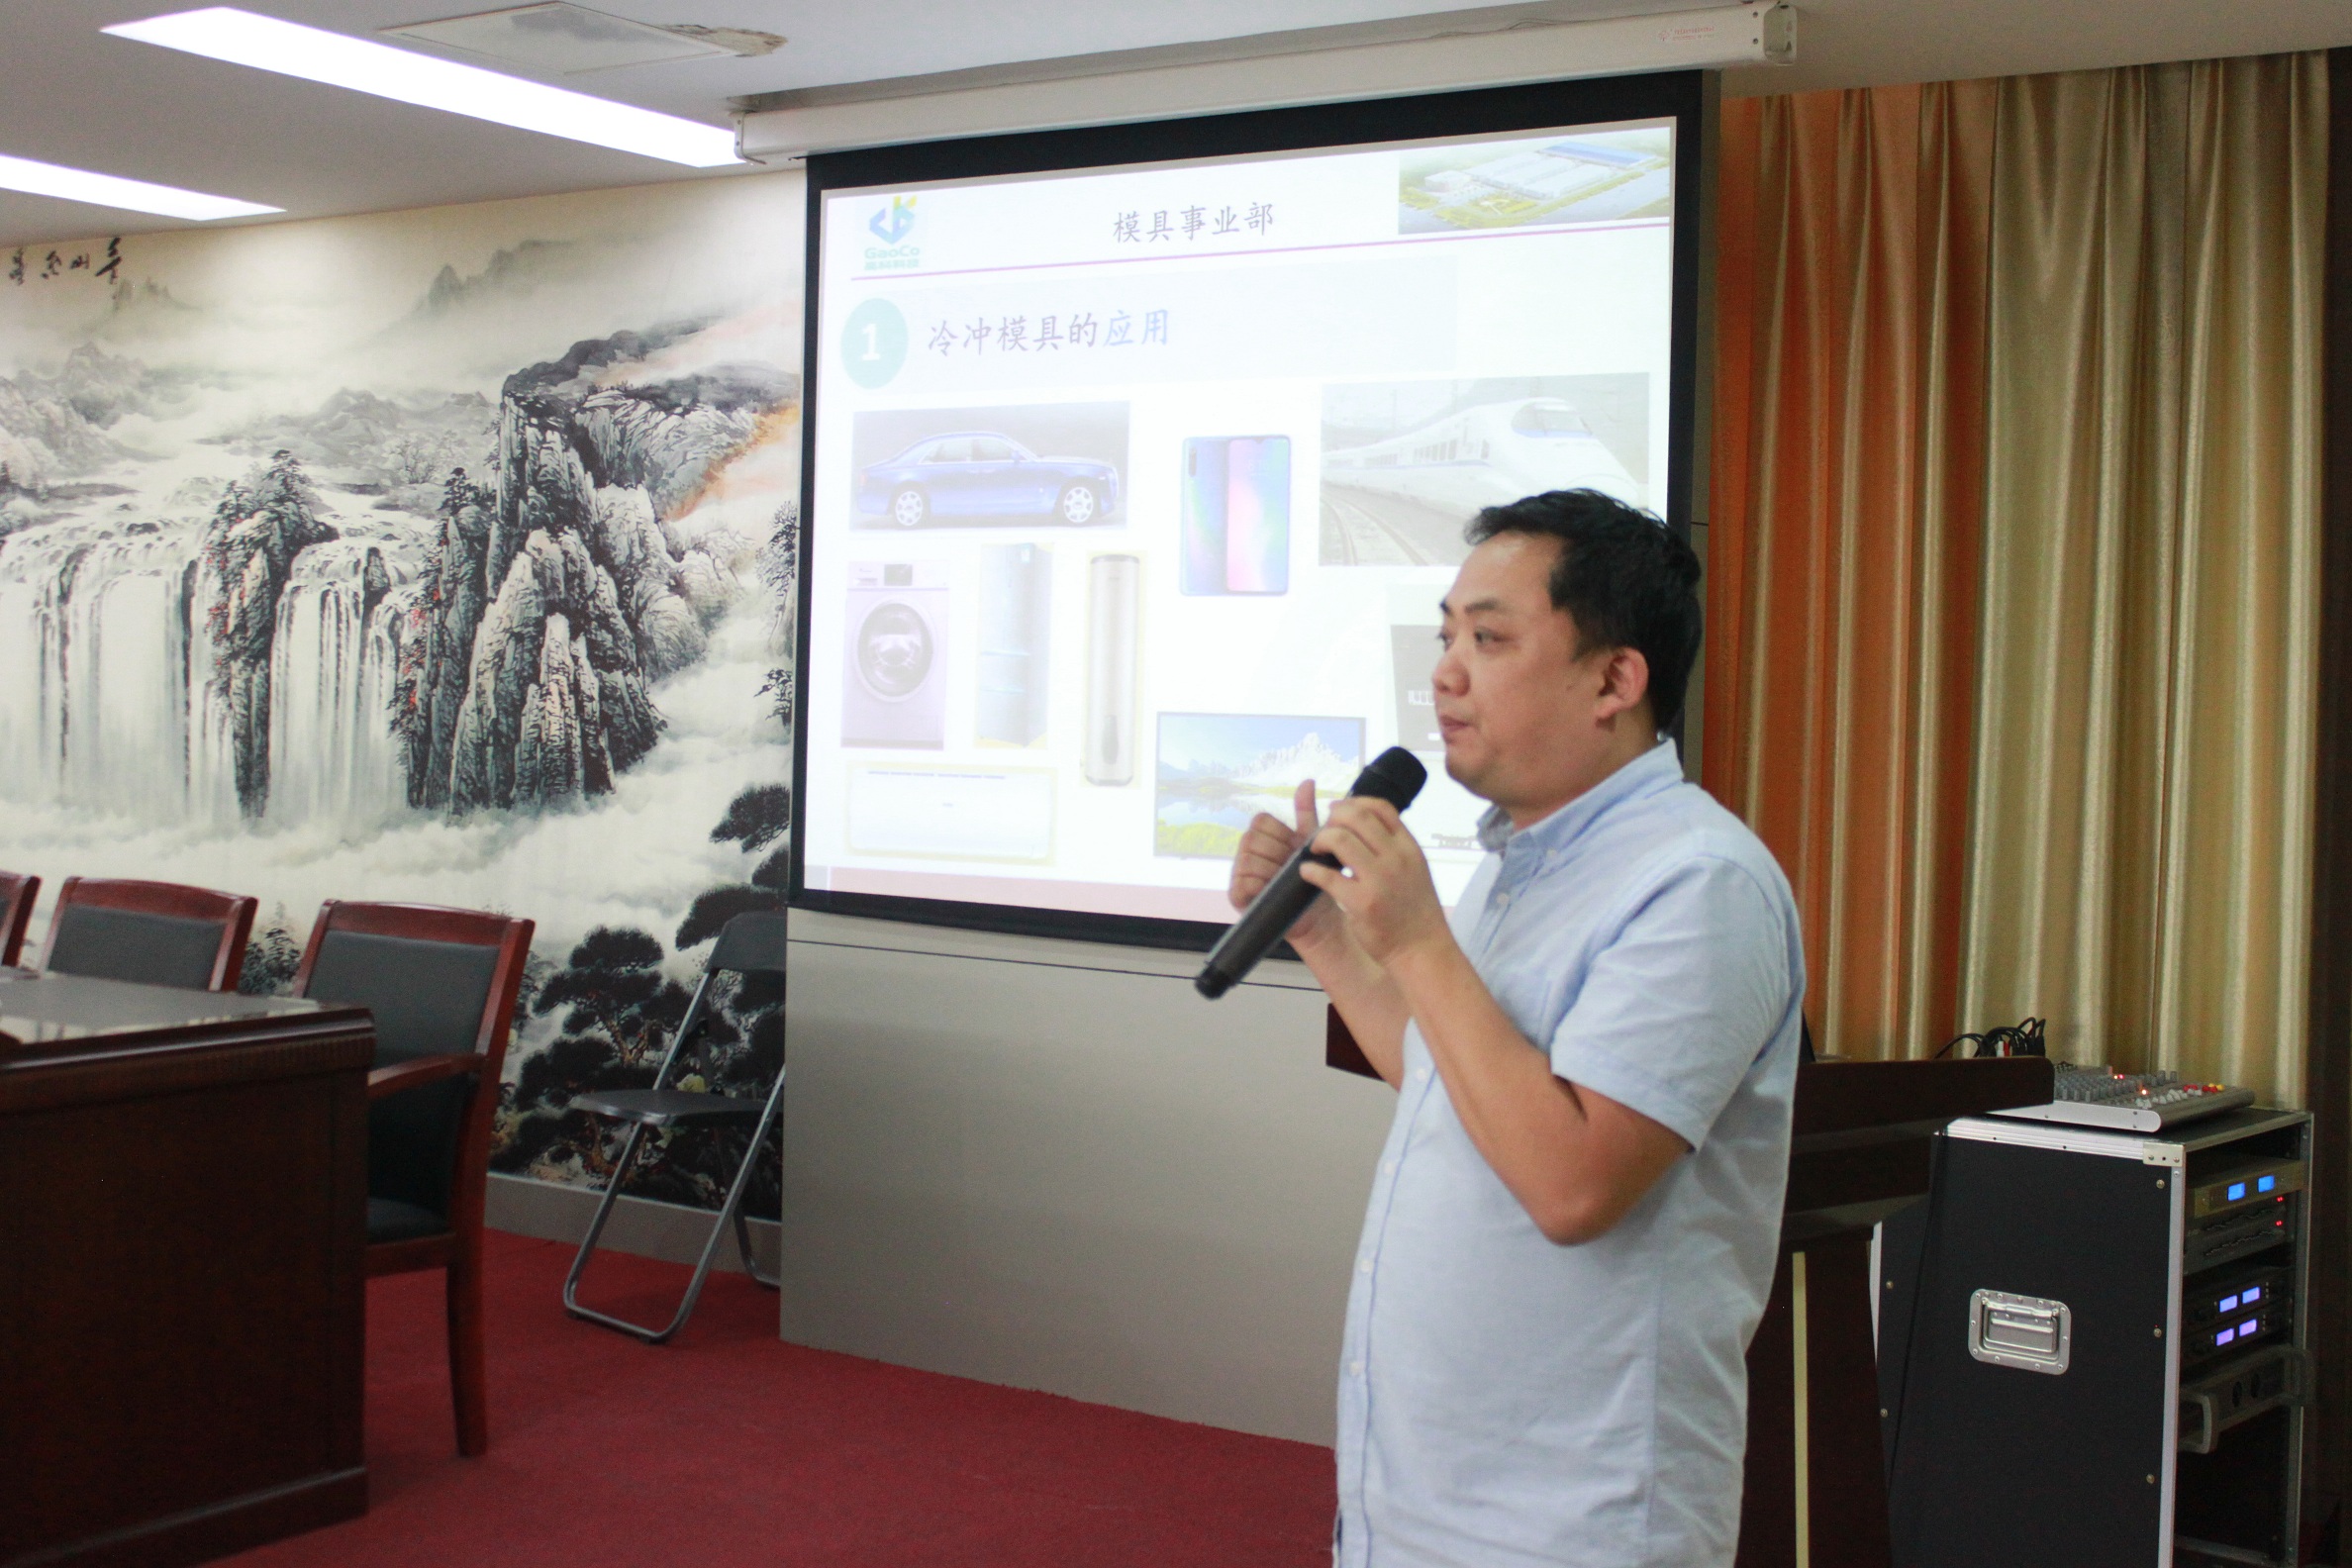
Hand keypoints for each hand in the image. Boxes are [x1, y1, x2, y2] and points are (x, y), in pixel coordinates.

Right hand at [1228, 779, 1343, 952]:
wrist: (1318, 916)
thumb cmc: (1312, 877)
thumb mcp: (1311, 841)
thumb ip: (1305, 812)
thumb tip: (1308, 781)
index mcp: (1261, 836)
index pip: (1261, 820)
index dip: (1282, 834)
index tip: (1295, 849)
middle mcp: (1246, 852)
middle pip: (1253, 839)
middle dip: (1278, 853)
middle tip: (1293, 868)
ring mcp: (1238, 873)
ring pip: (1248, 860)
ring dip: (1271, 870)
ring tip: (1286, 881)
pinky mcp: (1236, 896)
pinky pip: (1242, 882)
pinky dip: (1260, 885)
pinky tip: (1273, 891)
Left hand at [1299, 798, 1450, 968]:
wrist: (1422, 950)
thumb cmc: (1415, 912)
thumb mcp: (1416, 870)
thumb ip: (1395, 848)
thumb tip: (1365, 825)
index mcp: (1409, 848)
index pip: (1381, 808)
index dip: (1354, 803)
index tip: (1338, 811)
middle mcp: (1396, 858)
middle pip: (1357, 817)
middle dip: (1333, 819)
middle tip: (1323, 832)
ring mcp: (1379, 880)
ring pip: (1340, 839)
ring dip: (1320, 840)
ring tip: (1314, 851)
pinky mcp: (1361, 903)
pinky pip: (1327, 876)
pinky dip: (1311, 870)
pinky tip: (1307, 872)